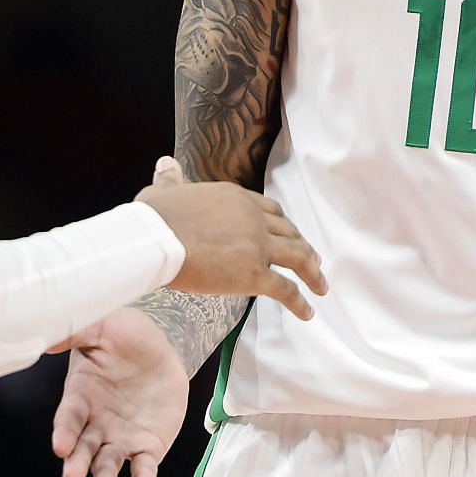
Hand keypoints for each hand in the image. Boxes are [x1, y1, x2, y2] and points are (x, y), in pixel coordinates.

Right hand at [51, 306, 190, 476]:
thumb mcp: (102, 326)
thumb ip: (76, 332)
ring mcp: (120, 437)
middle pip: (82, 448)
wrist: (161, 348)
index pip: (68, 419)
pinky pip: (143, 467)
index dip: (63, 433)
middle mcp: (95, 423)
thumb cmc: (124, 335)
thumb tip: (46, 338)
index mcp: (80, 396)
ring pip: (107, 463)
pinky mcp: (147, 446)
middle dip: (76, 463)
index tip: (60, 446)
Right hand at [135, 157, 327, 319]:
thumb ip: (171, 178)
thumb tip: (166, 164)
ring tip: (321, 286)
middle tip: (313, 260)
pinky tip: (307, 312)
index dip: (283, 225)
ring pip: (298, 257)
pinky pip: (286, 289)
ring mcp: (257, 245)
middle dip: (303, 246)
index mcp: (235, 197)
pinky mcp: (254, 274)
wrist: (155, 240)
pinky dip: (300, 302)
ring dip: (313, 273)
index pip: (270, 210)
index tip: (289, 234)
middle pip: (289, 232)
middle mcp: (253, 217)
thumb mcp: (164, 190)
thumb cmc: (154, 218)